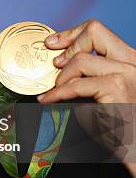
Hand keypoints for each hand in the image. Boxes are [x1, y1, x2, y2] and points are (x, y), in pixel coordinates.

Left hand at [37, 20, 135, 177]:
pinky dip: (57, 93)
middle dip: (67, 41)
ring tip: (55, 92)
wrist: (135, 146)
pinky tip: (49, 100)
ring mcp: (127, 72)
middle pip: (95, 32)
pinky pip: (76, 85)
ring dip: (62, 77)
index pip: (99, 31)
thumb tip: (58, 65)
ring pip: (81, 60)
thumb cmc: (119, 124)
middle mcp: (132, 61)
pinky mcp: (117, 87)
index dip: (73, 33)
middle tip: (52, 61)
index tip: (54, 43)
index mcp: (130, 59)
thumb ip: (88, 76)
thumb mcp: (101, 92)